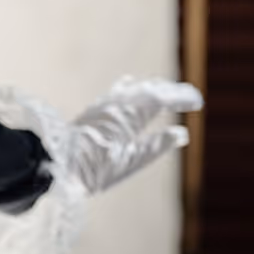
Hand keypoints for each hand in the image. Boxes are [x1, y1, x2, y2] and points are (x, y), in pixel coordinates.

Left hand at [60, 78, 198, 194]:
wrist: (56, 164)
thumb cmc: (93, 168)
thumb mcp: (130, 162)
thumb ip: (156, 146)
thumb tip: (181, 133)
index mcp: (129, 115)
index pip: (161, 98)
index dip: (181, 98)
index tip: (198, 103)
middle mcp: (116, 105)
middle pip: (149, 90)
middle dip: (171, 92)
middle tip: (190, 97)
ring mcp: (103, 106)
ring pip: (133, 89)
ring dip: (153, 88)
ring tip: (167, 91)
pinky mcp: (93, 111)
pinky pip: (117, 92)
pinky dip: (132, 89)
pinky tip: (130, 85)